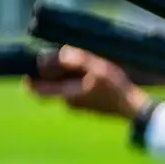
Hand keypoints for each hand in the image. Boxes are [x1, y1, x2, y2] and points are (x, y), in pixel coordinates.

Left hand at [25, 46, 148, 119]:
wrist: (134, 109)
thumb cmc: (116, 89)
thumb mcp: (98, 69)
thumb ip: (78, 60)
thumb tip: (60, 53)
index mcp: (66, 95)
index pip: (36, 90)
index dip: (30, 78)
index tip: (32, 66)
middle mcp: (68, 102)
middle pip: (51, 85)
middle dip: (53, 71)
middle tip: (62, 57)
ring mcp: (79, 105)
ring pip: (63, 87)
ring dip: (67, 75)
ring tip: (81, 63)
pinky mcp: (89, 105)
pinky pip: (74, 91)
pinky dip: (77, 81)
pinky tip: (91, 73)